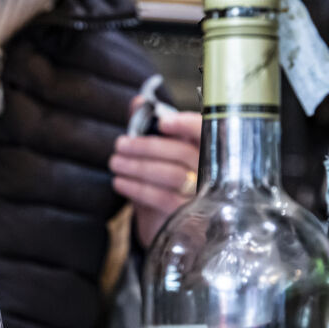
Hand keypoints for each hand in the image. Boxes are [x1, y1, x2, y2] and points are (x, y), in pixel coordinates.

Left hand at [110, 98, 201, 247]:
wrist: (166, 225)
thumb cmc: (163, 183)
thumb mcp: (156, 155)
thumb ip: (149, 126)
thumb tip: (138, 102)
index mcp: (208, 151)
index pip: (206, 133)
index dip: (186, 125)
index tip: (163, 122)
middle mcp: (212, 173)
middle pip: (181, 153)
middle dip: (146, 147)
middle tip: (119, 144)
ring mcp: (203, 197)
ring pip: (172, 175)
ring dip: (137, 167)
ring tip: (115, 163)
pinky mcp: (188, 218)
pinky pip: (162, 198)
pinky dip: (136, 188)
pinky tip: (120, 182)